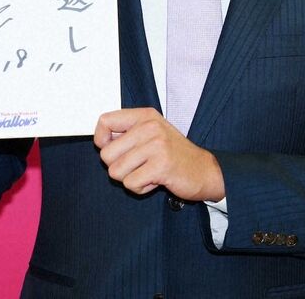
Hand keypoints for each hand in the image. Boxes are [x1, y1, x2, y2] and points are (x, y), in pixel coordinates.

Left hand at [94, 108, 224, 201]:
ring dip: (130, 178)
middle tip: (137, 165)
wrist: (205, 170)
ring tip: (148, 172)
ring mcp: (156, 145)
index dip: (101, 140)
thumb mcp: (151, 133)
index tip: (112, 149)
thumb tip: (100, 140)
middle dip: (117, 166)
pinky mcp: (161, 166)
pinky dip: (140, 188)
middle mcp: (149, 127)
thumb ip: (127, 133)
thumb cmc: (173, 154)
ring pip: (116, 171)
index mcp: (144, 116)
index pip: (105, 121)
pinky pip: (131, 184)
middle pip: (106, 153)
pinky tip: (155, 180)